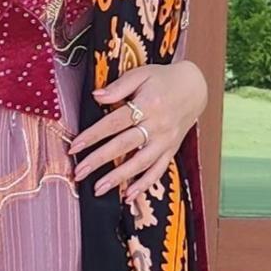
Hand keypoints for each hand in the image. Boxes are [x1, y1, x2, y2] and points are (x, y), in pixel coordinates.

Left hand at [69, 60, 207, 204]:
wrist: (194, 88)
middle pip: (123, 145)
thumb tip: (96, 96)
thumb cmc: (163, 79)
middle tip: (79, 173)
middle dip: (99, 160)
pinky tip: (128, 196)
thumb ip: (119, 86)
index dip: (93, 135)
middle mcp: (158, 125)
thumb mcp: (142, 73)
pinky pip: (157, 171)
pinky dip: (144, 185)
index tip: (75, 147)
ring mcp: (165, 141)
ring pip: (139, 163)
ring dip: (118, 178)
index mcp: (148, 104)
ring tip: (98, 188)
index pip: (114, 122)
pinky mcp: (171, 150)